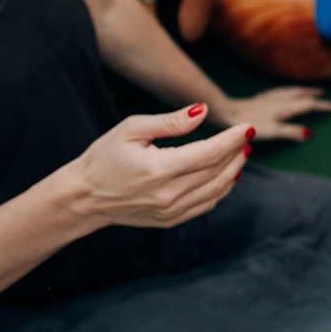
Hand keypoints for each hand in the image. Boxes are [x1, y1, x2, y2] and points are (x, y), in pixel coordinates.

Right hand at [75, 103, 250, 228]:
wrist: (84, 197)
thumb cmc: (105, 156)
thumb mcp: (132, 129)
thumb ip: (171, 122)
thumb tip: (203, 111)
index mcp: (158, 170)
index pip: (209, 153)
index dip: (232, 140)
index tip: (247, 128)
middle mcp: (168, 194)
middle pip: (217, 171)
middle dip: (236, 152)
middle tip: (246, 136)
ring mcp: (171, 211)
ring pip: (217, 190)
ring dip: (234, 170)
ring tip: (241, 152)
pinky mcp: (171, 220)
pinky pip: (207, 204)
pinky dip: (222, 188)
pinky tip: (227, 173)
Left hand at [211, 87, 330, 141]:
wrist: (223, 114)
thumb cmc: (247, 126)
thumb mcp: (272, 132)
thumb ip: (290, 132)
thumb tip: (310, 134)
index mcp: (283, 109)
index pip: (307, 105)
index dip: (321, 106)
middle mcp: (276, 101)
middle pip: (298, 95)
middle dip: (312, 95)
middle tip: (324, 94)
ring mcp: (265, 99)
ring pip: (287, 91)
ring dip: (299, 90)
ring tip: (306, 90)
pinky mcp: (255, 100)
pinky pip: (275, 92)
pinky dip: (283, 91)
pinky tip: (279, 93)